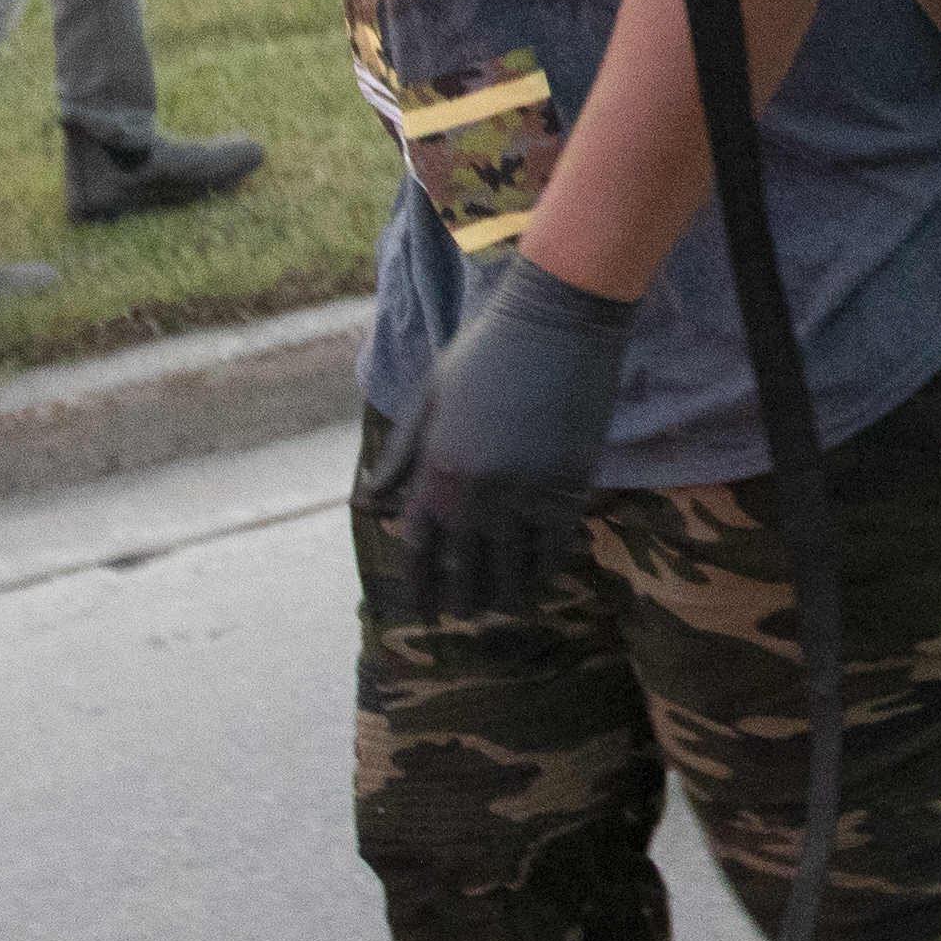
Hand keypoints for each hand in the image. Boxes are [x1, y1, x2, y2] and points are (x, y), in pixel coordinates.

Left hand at [361, 255, 637, 615]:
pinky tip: (538, 580)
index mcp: (437, 471)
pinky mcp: (569, 486)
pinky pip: (555, 545)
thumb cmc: (485, 353)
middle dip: (461, 599)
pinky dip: (545, 568)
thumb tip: (371, 501)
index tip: (422, 612)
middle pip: (465, 569)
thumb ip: (402, 455)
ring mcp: (527, 493)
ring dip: (505, 594)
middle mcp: (479, 493)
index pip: (421, 549)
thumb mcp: (429, 399)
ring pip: (513, 566)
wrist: (556, 325)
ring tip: (500, 609)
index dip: (419, 588)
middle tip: (461, 616)